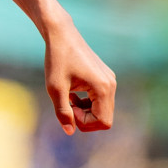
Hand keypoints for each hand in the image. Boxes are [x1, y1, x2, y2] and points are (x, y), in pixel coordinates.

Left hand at [43, 20, 115, 135]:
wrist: (61, 34)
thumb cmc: (57, 59)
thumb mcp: (55, 89)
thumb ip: (63, 112)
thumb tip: (70, 132)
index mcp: (103, 88)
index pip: (103, 122)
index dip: (84, 123)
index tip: (68, 108)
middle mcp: (111, 84)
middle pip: (104, 117)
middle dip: (85, 118)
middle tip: (67, 104)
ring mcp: (109, 80)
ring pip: (102, 109)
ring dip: (85, 110)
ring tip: (68, 98)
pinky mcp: (104, 77)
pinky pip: (100, 99)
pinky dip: (87, 102)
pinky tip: (72, 93)